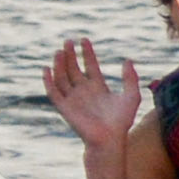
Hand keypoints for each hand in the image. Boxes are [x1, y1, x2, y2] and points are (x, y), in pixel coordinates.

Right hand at [41, 35, 138, 150]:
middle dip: (70, 55)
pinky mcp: (65, 108)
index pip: (90, 65)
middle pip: (74, 69)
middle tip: (68, 41)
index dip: (87, 52)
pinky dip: (49, 81)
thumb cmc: (121, 121)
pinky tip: (47, 69)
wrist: (110, 139)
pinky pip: (53, 92)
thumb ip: (130, 78)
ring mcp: (73, 99)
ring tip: (59, 51)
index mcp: (98, 87)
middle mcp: (84, 91)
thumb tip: (127, 60)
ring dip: (59, 64)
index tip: (84, 39)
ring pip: (62, 77)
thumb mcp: (131, 96)